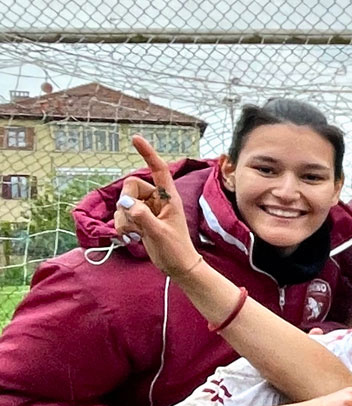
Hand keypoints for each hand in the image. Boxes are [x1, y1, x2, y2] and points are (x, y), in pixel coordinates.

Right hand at [115, 137, 202, 277]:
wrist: (178, 266)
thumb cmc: (175, 250)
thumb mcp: (159, 233)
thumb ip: (142, 217)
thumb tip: (126, 203)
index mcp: (169, 198)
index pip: (159, 170)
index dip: (148, 154)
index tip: (136, 139)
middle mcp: (158, 199)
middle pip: (131, 187)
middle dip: (127, 203)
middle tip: (136, 222)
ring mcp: (148, 209)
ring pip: (123, 202)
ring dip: (124, 219)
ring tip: (138, 233)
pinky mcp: (140, 219)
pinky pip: (121, 214)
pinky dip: (122, 225)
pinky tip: (132, 236)